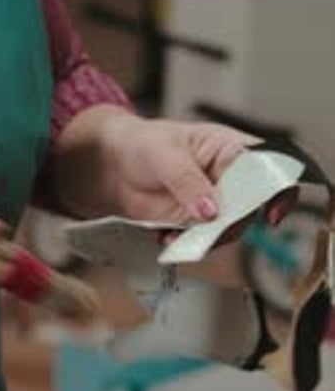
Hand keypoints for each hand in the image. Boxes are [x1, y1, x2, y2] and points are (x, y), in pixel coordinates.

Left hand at [103, 114, 294, 225]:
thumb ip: (188, 182)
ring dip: (205, 239)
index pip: (268, 168)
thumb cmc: (141, 145)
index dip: (278, 190)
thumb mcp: (164, 156)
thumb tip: (210, 211)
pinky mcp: (195, 222)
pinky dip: (186, 246)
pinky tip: (165, 237)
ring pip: (227, 230)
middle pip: (248, 208)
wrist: (112, 168)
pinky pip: (202, 241)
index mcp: (230, 149)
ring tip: (174, 235)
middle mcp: (227, 177)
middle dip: (230, 224)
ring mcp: (212, 202)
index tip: (270, 214)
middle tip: (205, 228)